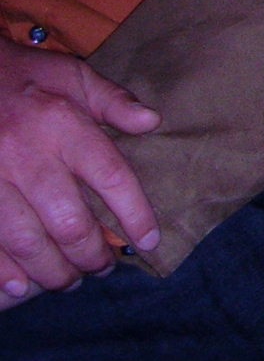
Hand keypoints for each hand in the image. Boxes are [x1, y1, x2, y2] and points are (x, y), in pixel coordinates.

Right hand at [0, 39, 160, 307]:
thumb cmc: (20, 75)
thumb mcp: (70, 74)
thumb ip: (112, 101)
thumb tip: (152, 123)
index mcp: (63, 125)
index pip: (111, 177)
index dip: (134, 215)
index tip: (148, 241)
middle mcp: (28, 155)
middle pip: (69, 221)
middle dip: (91, 255)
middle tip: (102, 268)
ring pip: (27, 240)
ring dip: (51, 270)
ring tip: (68, 280)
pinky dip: (3, 270)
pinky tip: (18, 286)